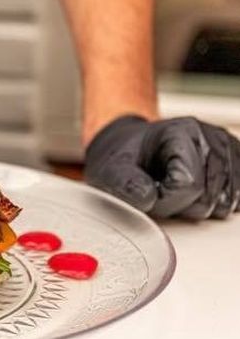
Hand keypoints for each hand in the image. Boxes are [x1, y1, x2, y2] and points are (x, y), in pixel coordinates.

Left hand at [84, 115, 239, 219]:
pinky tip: (196, 194)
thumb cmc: (127, 159)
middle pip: (209, 198)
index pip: (188, 186)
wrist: (135, 149)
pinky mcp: (237, 165)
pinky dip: (215, 205)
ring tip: (176, 190)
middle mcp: (212, 138)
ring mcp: (229, 151)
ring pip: (225, 203)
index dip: (164, 200)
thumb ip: (126, 184)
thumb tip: (148, 197)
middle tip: (161, 191)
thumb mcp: (112, 170)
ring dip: (196, 206)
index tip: (149, 191)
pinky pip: (238, 200)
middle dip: (181, 205)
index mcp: (183, 132)